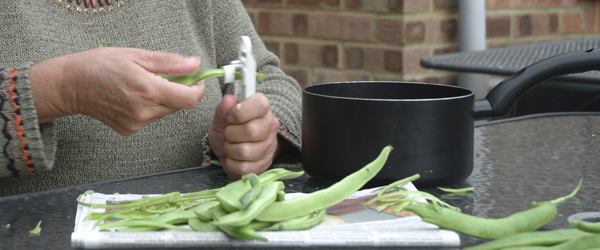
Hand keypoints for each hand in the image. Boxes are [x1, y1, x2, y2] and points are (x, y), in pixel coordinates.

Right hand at [29, 47, 205, 135]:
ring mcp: (136, 123)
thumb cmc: (99, 66)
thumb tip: (194, 64)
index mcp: (148, 90)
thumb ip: (169, 62)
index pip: (189, 99)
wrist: (71, 85)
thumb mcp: (136, 56)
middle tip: (164, 76)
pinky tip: (132, 98)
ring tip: (142, 85)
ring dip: (162, 100)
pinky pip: (150, 119)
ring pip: (164, 112)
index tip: (196, 81)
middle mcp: (144, 111)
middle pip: (178, 106)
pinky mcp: (129, 130)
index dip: (197, 90)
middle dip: (178, 91)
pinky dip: (149, 108)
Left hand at [208, 93, 280, 178]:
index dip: (241, 111)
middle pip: (251, 130)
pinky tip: (233, 158)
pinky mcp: (263, 166)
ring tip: (230, 146)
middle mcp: (270, 127)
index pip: (260, 104)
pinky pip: (243, 168)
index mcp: (262, 110)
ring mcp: (269, 148)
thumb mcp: (221, 118)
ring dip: (230, 150)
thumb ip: (223, 108)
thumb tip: (229, 100)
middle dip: (231, 133)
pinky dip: (232, 164)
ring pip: (245, 151)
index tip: (230, 117)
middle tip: (228, 134)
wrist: (229, 152)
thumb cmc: (228, 131)